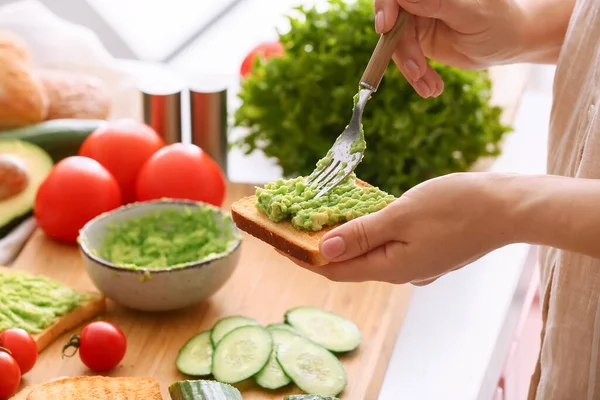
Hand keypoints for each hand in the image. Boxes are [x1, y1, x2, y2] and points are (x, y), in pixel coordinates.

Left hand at [283, 172, 513, 284]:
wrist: (509, 207)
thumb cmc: (457, 207)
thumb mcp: (401, 215)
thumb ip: (361, 234)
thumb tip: (325, 251)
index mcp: (392, 268)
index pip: (336, 270)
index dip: (304, 258)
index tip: (279, 244)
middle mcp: (403, 271)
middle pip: (351, 263)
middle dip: (322, 247)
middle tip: (297, 226)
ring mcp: (418, 262)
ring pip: (370, 253)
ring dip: (346, 239)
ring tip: (324, 220)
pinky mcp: (429, 250)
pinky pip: (389, 245)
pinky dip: (370, 233)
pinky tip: (364, 217)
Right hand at [375, 0, 528, 97]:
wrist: (508, 43)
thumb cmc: (499, 21)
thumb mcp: (471, 12)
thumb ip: (438, 2)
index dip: (385, 6)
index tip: (385, 27)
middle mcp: (420, 1)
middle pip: (392, 22)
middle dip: (403, 51)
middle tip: (417, 72)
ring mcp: (416, 20)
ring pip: (397, 45)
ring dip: (412, 70)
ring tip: (430, 88)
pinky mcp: (417, 42)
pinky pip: (406, 60)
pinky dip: (417, 77)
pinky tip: (432, 87)